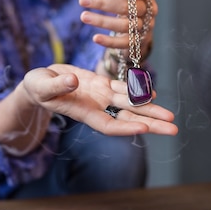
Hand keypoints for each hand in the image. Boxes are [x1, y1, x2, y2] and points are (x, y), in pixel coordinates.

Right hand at [22, 64, 177, 135]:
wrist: (40, 83)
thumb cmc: (37, 87)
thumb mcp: (42, 85)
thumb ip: (58, 85)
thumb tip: (73, 81)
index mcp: (83, 112)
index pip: (109, 124)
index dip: (126, 127)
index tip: (144, 127)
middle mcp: (97, 107)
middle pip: (127, 117)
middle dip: (150, 123)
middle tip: (173, 129)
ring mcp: (101, 96)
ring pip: (130, 104)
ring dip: (150, 109)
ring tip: (170, 116)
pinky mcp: (101, 85)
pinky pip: (123, 88)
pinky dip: (138, 91)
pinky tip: (153, 93)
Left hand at [79, 0, 156, 52]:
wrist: (139, 28)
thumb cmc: (130, 0)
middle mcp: (148, 10)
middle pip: (127, 7)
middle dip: (103, 3)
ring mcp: (143, 28)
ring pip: (123, 25)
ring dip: (102, 21)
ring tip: (83, 16)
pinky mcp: (137, 43)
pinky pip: (124, 43)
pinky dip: (109, 42)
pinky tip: (94, 38)